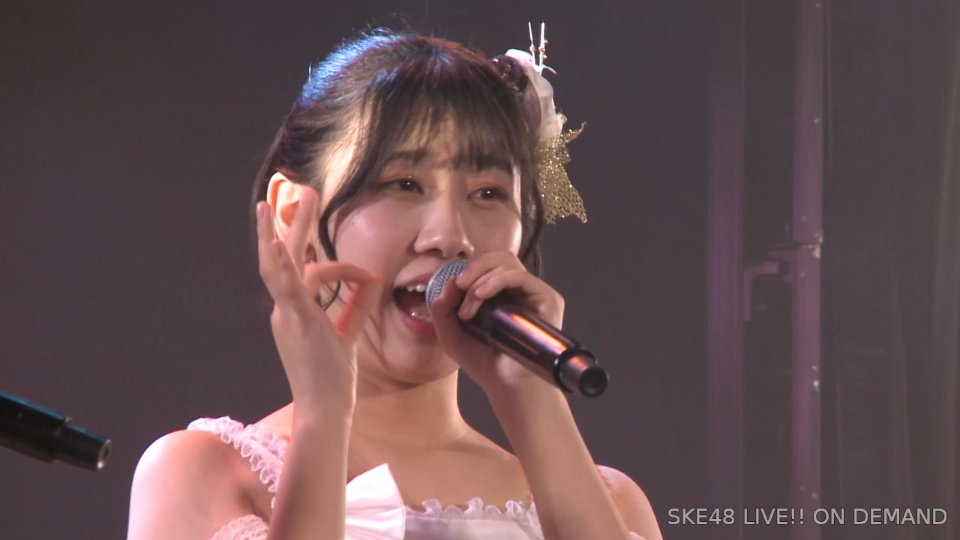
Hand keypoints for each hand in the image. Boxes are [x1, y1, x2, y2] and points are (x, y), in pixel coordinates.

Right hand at [256, 190, 382, 419]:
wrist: (325, 411)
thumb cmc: (333, 380)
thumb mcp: (348, 334)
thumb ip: (358, 305)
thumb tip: (374, 278)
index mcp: (294, 312)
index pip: (311, 273)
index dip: (341, 266)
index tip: (368, 275)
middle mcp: (284, 309)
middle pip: (284, 257)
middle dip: (290, 223)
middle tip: (297, 190)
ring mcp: (287, 314)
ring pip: (278, 265)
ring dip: (280, 230)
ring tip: (279, 200)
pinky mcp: (296, 320)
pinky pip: (285, 285)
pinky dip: (278, 260)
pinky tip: (272, 237)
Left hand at [429, 251, 564, 395]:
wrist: (508, 386)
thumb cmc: (484, 363)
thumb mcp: (452, 335)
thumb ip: (443, 309)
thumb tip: (448, 282)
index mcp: (501, 294)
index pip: (486, 265)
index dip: (466, 270)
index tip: (450, 289)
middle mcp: (519, 290)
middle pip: (497, 257)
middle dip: (473, 268)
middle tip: (457, 286)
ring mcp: (534, 292)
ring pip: (507, 262)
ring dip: (480, 278)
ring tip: (469, 305)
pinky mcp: (546, 298)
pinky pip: (520, 276)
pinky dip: (495, 281)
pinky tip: (480, 296)